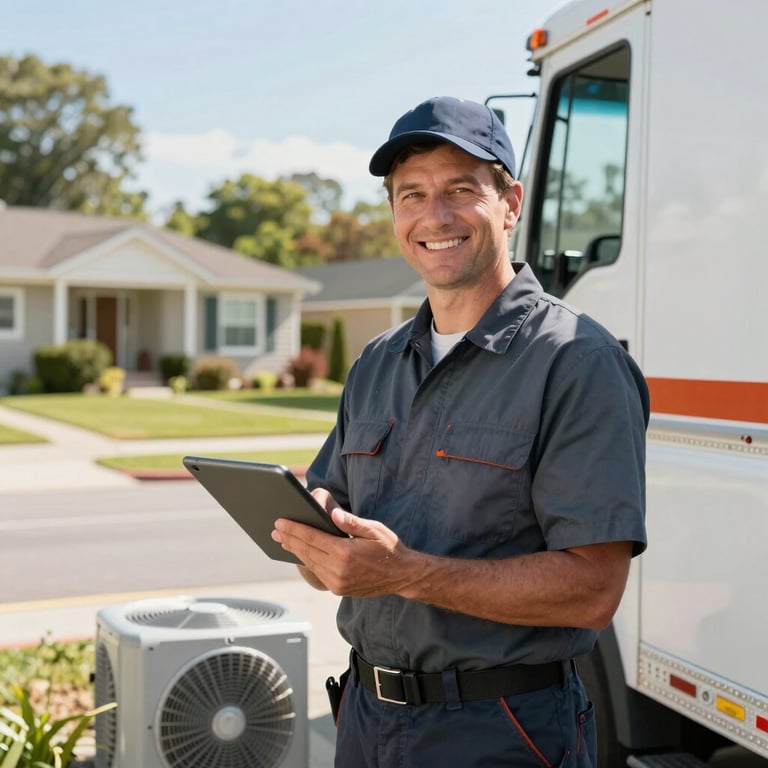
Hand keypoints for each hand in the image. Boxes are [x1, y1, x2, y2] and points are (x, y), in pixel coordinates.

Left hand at [271, 497, 415, 597]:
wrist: (402, 575)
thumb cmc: (389, 548)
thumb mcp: (374, 529)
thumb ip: (352, 522)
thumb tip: (332, 515)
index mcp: (345, 552)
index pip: (312, 537)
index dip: (294, 529)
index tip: (280, 522)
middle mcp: (338, 569)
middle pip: (306, 550)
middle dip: (289, 538)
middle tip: (275, 529)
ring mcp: (337, 582)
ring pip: (310, 563)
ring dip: (295, 550)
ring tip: (283, 539)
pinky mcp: (339, 589)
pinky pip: (317, 572)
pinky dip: (307, 561)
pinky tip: (301, 553)